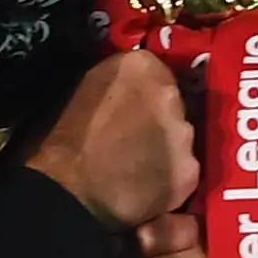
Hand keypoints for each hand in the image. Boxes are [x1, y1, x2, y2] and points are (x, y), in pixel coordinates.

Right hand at [26, 50, 197, 229]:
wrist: (72, 191)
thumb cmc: (68, 140)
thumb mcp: (87, 89)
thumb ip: (119, 82)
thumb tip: (129, 89)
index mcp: (140, 66)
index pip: (156, 72)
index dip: (145, 91)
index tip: (133, 105)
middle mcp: (169, 95)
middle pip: (174, 103)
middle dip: (160, 116)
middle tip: (137, 134)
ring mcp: (184, 134)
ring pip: (181, 136)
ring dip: (167, 146)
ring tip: (141, 163)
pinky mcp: (190, 170)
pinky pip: (184, 169)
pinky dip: (171, 176)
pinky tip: (149, 185)